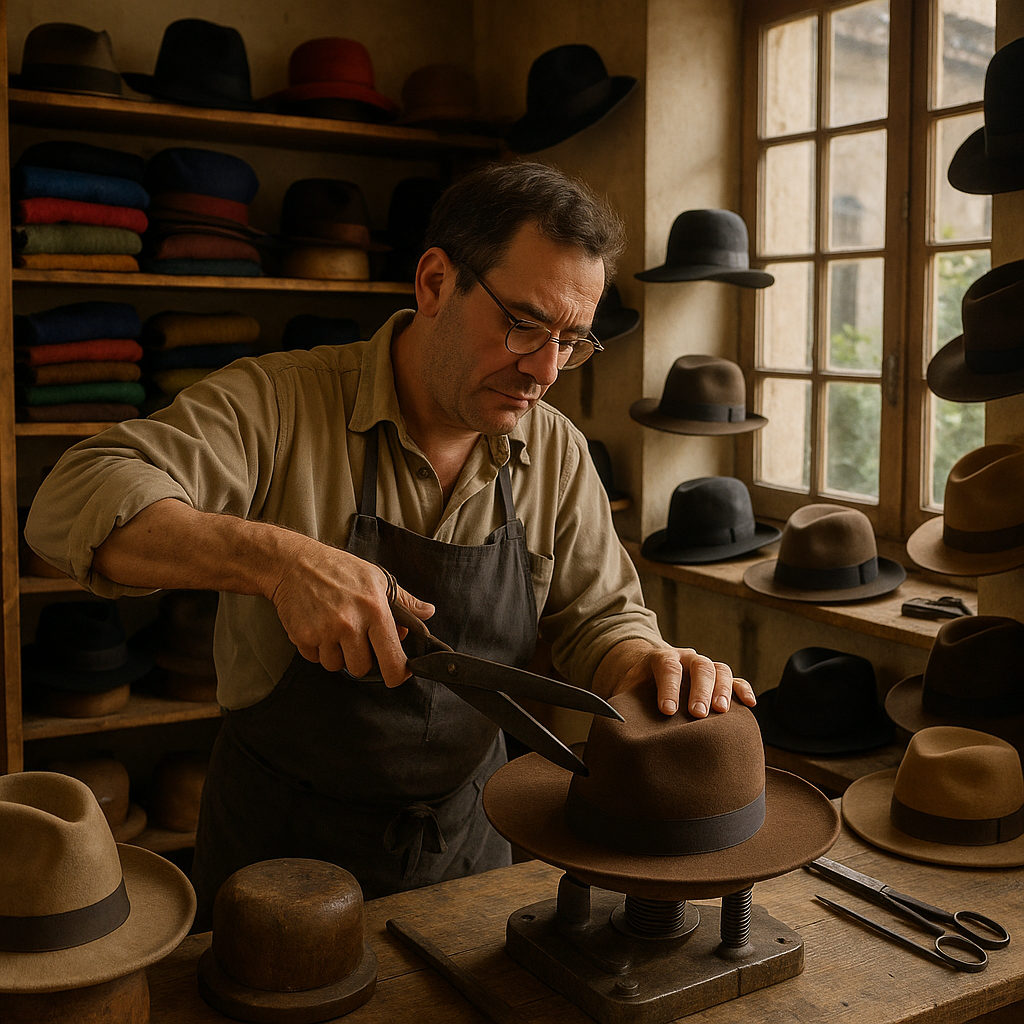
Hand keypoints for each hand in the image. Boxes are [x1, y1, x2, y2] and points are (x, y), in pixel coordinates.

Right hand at [269, 535, 432, 686]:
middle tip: (356, 638)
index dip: (398, 674)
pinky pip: (315, 659)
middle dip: (361, 658)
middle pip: (362, 668)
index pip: (392, 658)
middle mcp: (350, 623)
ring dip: (337, 654)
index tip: (398, 674)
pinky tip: (318, 628)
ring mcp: (325, 632)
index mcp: (375, 609)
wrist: (294, 563)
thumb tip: (427, 612)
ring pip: (337, 665)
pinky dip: (317, 649)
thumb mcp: (377, 578)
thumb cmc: (339, 569)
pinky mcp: (303, 637)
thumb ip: (404, 601)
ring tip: (334, 629)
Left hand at [597, 639, 754, 716]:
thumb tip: (615, 725)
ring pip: (719, 670)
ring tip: (721, 711)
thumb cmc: (636, 693)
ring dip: (723, 689)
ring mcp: (704, 667)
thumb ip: (622, 706)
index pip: (667, 665)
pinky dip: (743, 690)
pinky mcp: (719, 680)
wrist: (647, 681)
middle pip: (698, 666)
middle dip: (699, 689)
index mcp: (659, 658)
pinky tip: (749, 704)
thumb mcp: (625, 694)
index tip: (667, 711)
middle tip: (698, 713)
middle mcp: (685, 658)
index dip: (668, 687)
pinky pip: (736, 680)